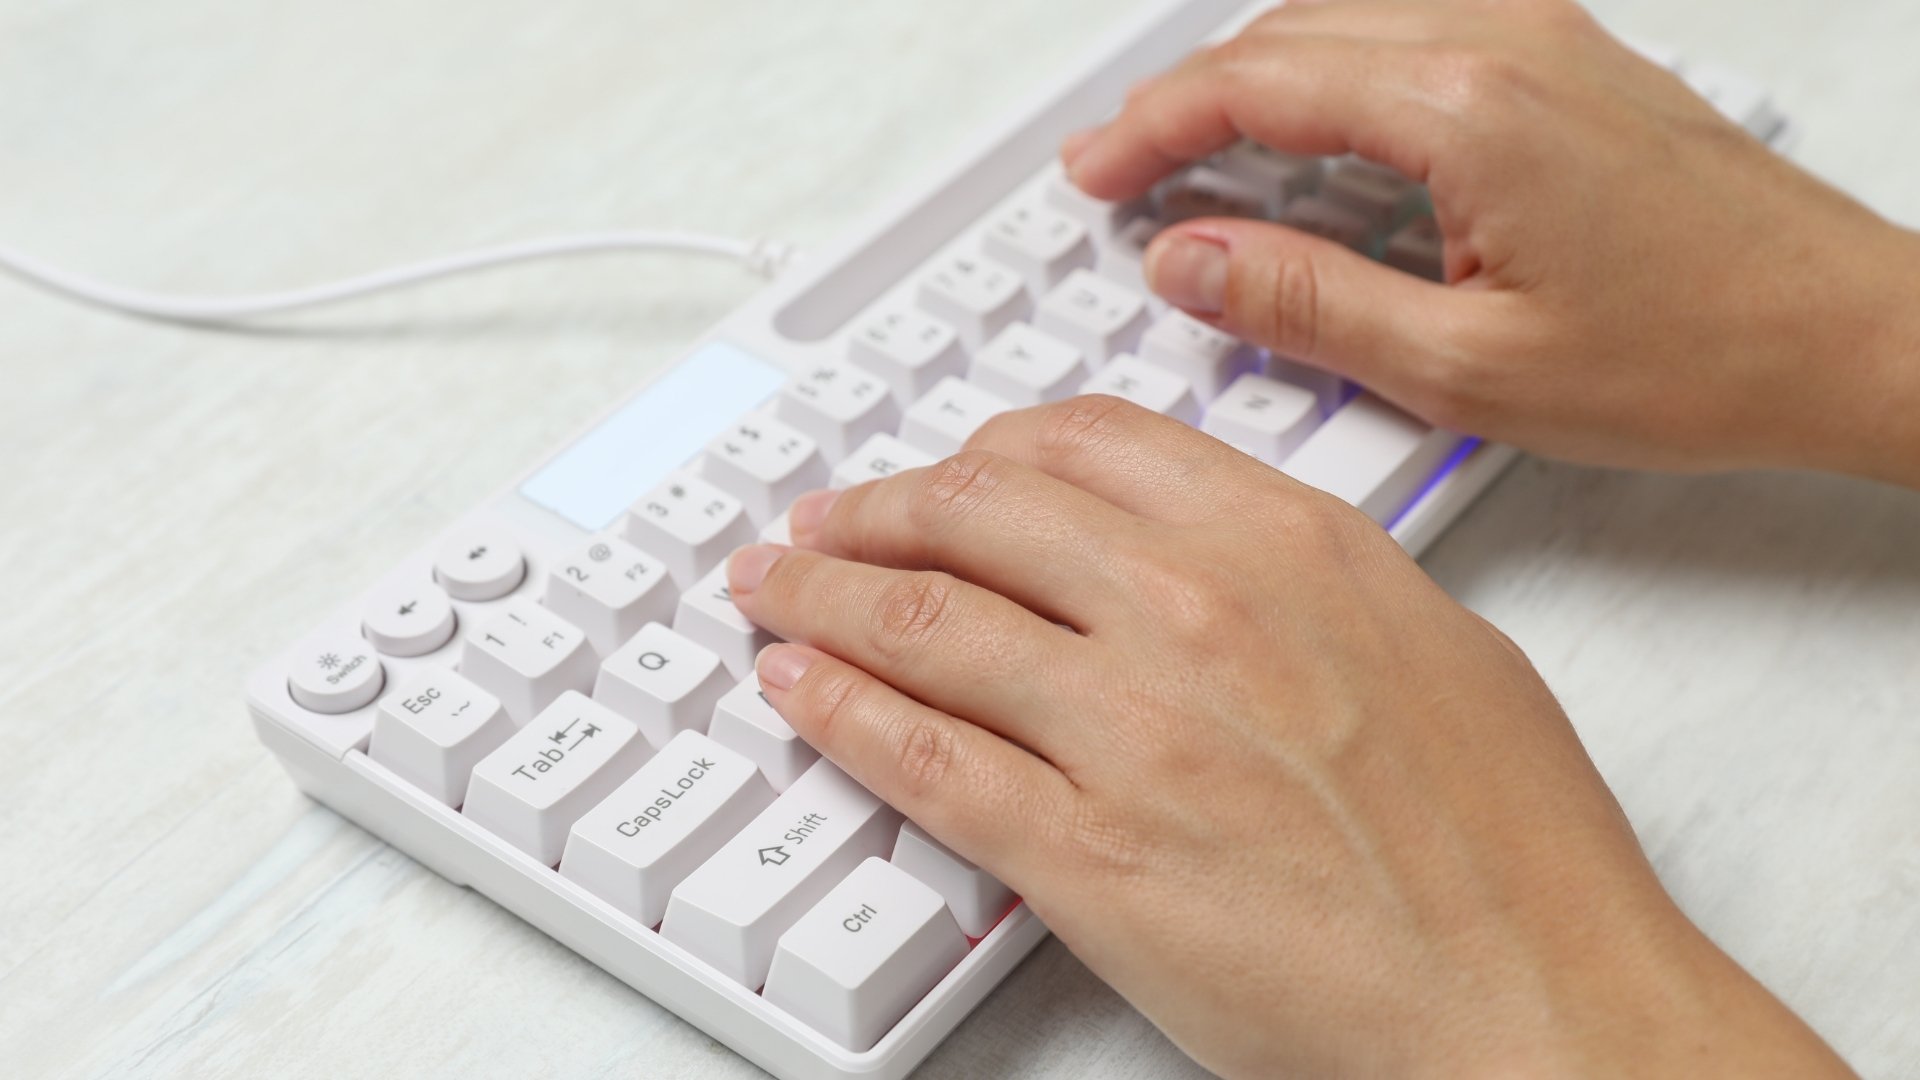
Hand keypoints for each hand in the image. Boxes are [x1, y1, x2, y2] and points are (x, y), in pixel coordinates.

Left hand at [725, 399, 1852, 1077]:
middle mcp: (1198, 610)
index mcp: (1288, 544)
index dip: (987, 452)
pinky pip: (920, 756)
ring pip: (927, 623)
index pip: (1087, 446)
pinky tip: (795, 686)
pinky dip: (836, 708)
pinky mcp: (1087, 853)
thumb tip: (1218, 548)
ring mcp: (1132, 728)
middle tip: (825, 520)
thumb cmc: (1512, 849)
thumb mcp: (1433, 646)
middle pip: (981, 516)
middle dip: (877, 509)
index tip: (946, 471)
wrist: (1537, 1004)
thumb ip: (1311, 576)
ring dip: (824, 595)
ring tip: (774, 589)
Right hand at [1064, 0, 1919, 487]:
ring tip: (1200, 158)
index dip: (1153, 131)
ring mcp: (1545, 40)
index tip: (1097, 176)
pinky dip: (1336, 77)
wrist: (1849, 336)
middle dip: (1188, 99)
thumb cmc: (1700, 355)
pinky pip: (1414, 35)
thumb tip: (1194, 265)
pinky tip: (1319, 143)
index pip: (1256, 83)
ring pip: (1349, 20)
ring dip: (1260, 79)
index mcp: (1467, 109)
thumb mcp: (1469, 370)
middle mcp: (1505, 42)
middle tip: (1124, 171)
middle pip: (1291, 32)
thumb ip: (1308, 306)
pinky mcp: (1570, 63)